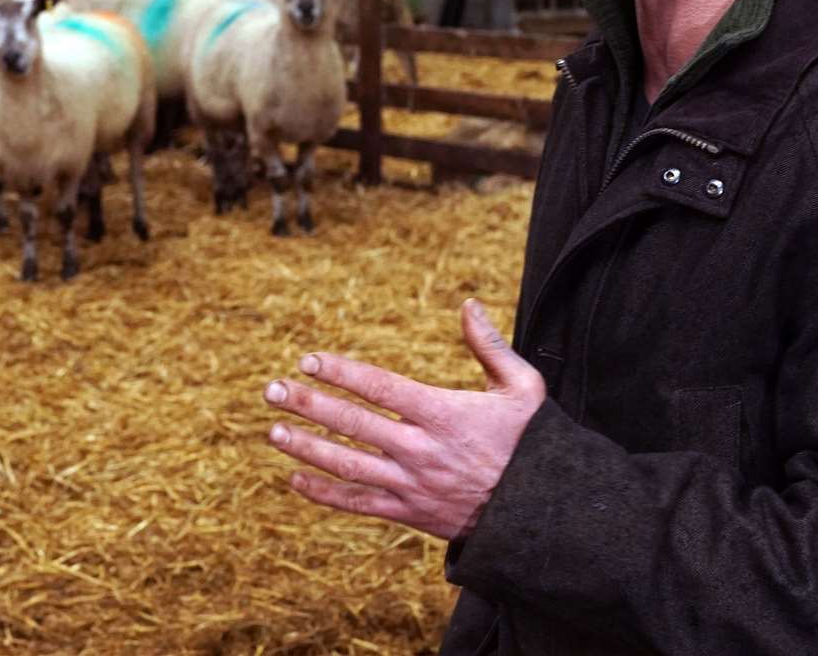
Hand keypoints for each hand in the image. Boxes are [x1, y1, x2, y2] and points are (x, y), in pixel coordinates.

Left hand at [263, 298, 544, 539]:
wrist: (544, 512)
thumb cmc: (533, 444)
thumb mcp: (523, 388)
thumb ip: (491, 347)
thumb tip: (469, 305)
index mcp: (444, 414)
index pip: (380, 387)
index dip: (341, 373)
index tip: (308, 359)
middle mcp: (421, 450)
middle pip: (353, 425)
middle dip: (308, 405)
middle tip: (272, 390)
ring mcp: (413, 484)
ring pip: (348, 465)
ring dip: (307, 448)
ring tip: (273, 432)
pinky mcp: (410, 513)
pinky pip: (359, 504)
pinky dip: (325, 494)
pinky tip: (296, 480)